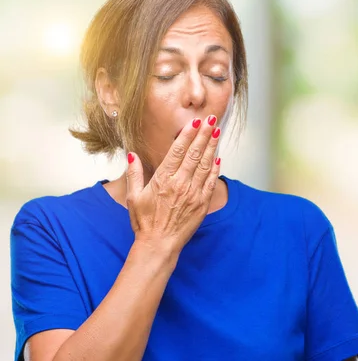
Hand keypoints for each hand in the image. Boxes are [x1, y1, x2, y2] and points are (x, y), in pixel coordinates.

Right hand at [125, 115, 221, 254]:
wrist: (159, 244)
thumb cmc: (145, 222)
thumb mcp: (134, 197)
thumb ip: (134, 174)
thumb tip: (131, 155)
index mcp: (163, 179)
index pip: (178, 151)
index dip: (188, 135)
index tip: (195, 122)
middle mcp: (180, 184)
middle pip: (195, 153)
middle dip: (204, 134)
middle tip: (211, 120)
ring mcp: (193, 193)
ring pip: (205, 165)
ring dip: (212, 147)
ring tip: (217, 132)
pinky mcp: (202, 204)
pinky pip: (210, 182)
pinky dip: (215, 169)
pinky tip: (218, 158)